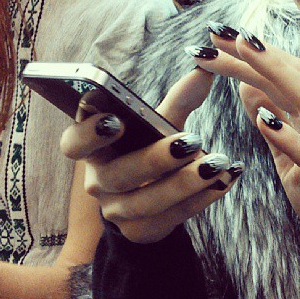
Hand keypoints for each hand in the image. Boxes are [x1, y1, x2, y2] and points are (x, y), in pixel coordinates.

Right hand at [60, 68, 243, 242]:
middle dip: (155, 159)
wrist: (146, 196)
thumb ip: (179, 98)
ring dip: (185, 183)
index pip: (73, 143)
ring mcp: (117, 210)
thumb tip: (206, 67)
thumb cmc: (145, 146)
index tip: (116, 120)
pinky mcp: (142, 231)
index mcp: (93, 148)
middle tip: (190, 141)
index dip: (89, 133)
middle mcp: (99, 181)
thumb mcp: (156, 123)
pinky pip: (172, 218)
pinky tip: (226, 179)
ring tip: (217, 164)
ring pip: (148, 202)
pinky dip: (202, 198)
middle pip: (119, 174)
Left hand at [188, 27, 299, 269]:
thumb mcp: (289, 157)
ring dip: (276, 73)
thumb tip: (246, 87)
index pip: (286, 75)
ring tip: (244, 51)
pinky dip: (290, 136)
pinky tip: (264, 120)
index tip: (219, 37)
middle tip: (218, 33)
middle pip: (296, 77)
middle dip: (257, 52)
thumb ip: (273, 122)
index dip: (254, 53)